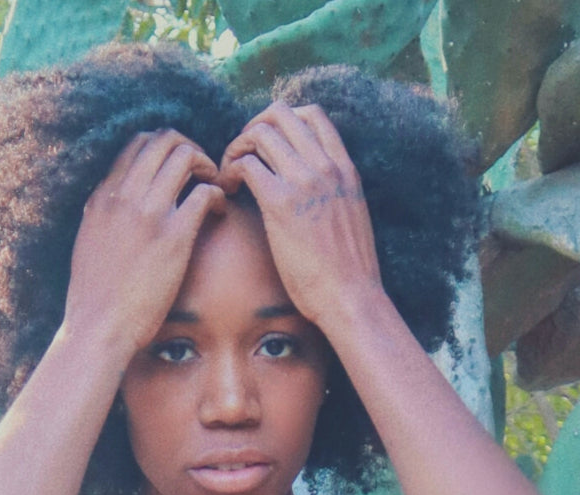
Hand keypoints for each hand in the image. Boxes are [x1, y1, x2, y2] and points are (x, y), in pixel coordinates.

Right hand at [64, 130, 226, 353]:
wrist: (98, 327)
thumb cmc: (93, 298)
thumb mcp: (87, 242)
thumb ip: (102, 216)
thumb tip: (110, 205)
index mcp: (103, 196)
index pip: (136, 144)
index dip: (164, 149)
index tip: (178, 171)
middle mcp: (125, 195)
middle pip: (163, 139)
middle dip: (190, 148)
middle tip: (202, 174)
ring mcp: (149, 213)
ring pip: (185, 156)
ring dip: (207, 166)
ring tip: (214, 188)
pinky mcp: (173, 237)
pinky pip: (204, 193)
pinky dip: (218, 195)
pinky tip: (219, 212)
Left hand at [219, 103, 383, 330]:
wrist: (351, 297)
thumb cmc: (349, 273)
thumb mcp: (352, 217)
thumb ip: (334, 194)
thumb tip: (315, 195)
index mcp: (345, 168)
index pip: (312, 115)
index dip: (282, 121)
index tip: (268, 146)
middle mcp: (325, 166)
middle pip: (280, 113)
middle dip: (253, 127)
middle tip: (242, 155)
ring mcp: (303, 181)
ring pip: (260, 133)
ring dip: (237, 148)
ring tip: (230, 175)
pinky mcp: (280, 202)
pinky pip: (246, 165)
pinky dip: (229, 172)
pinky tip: (227, 192)